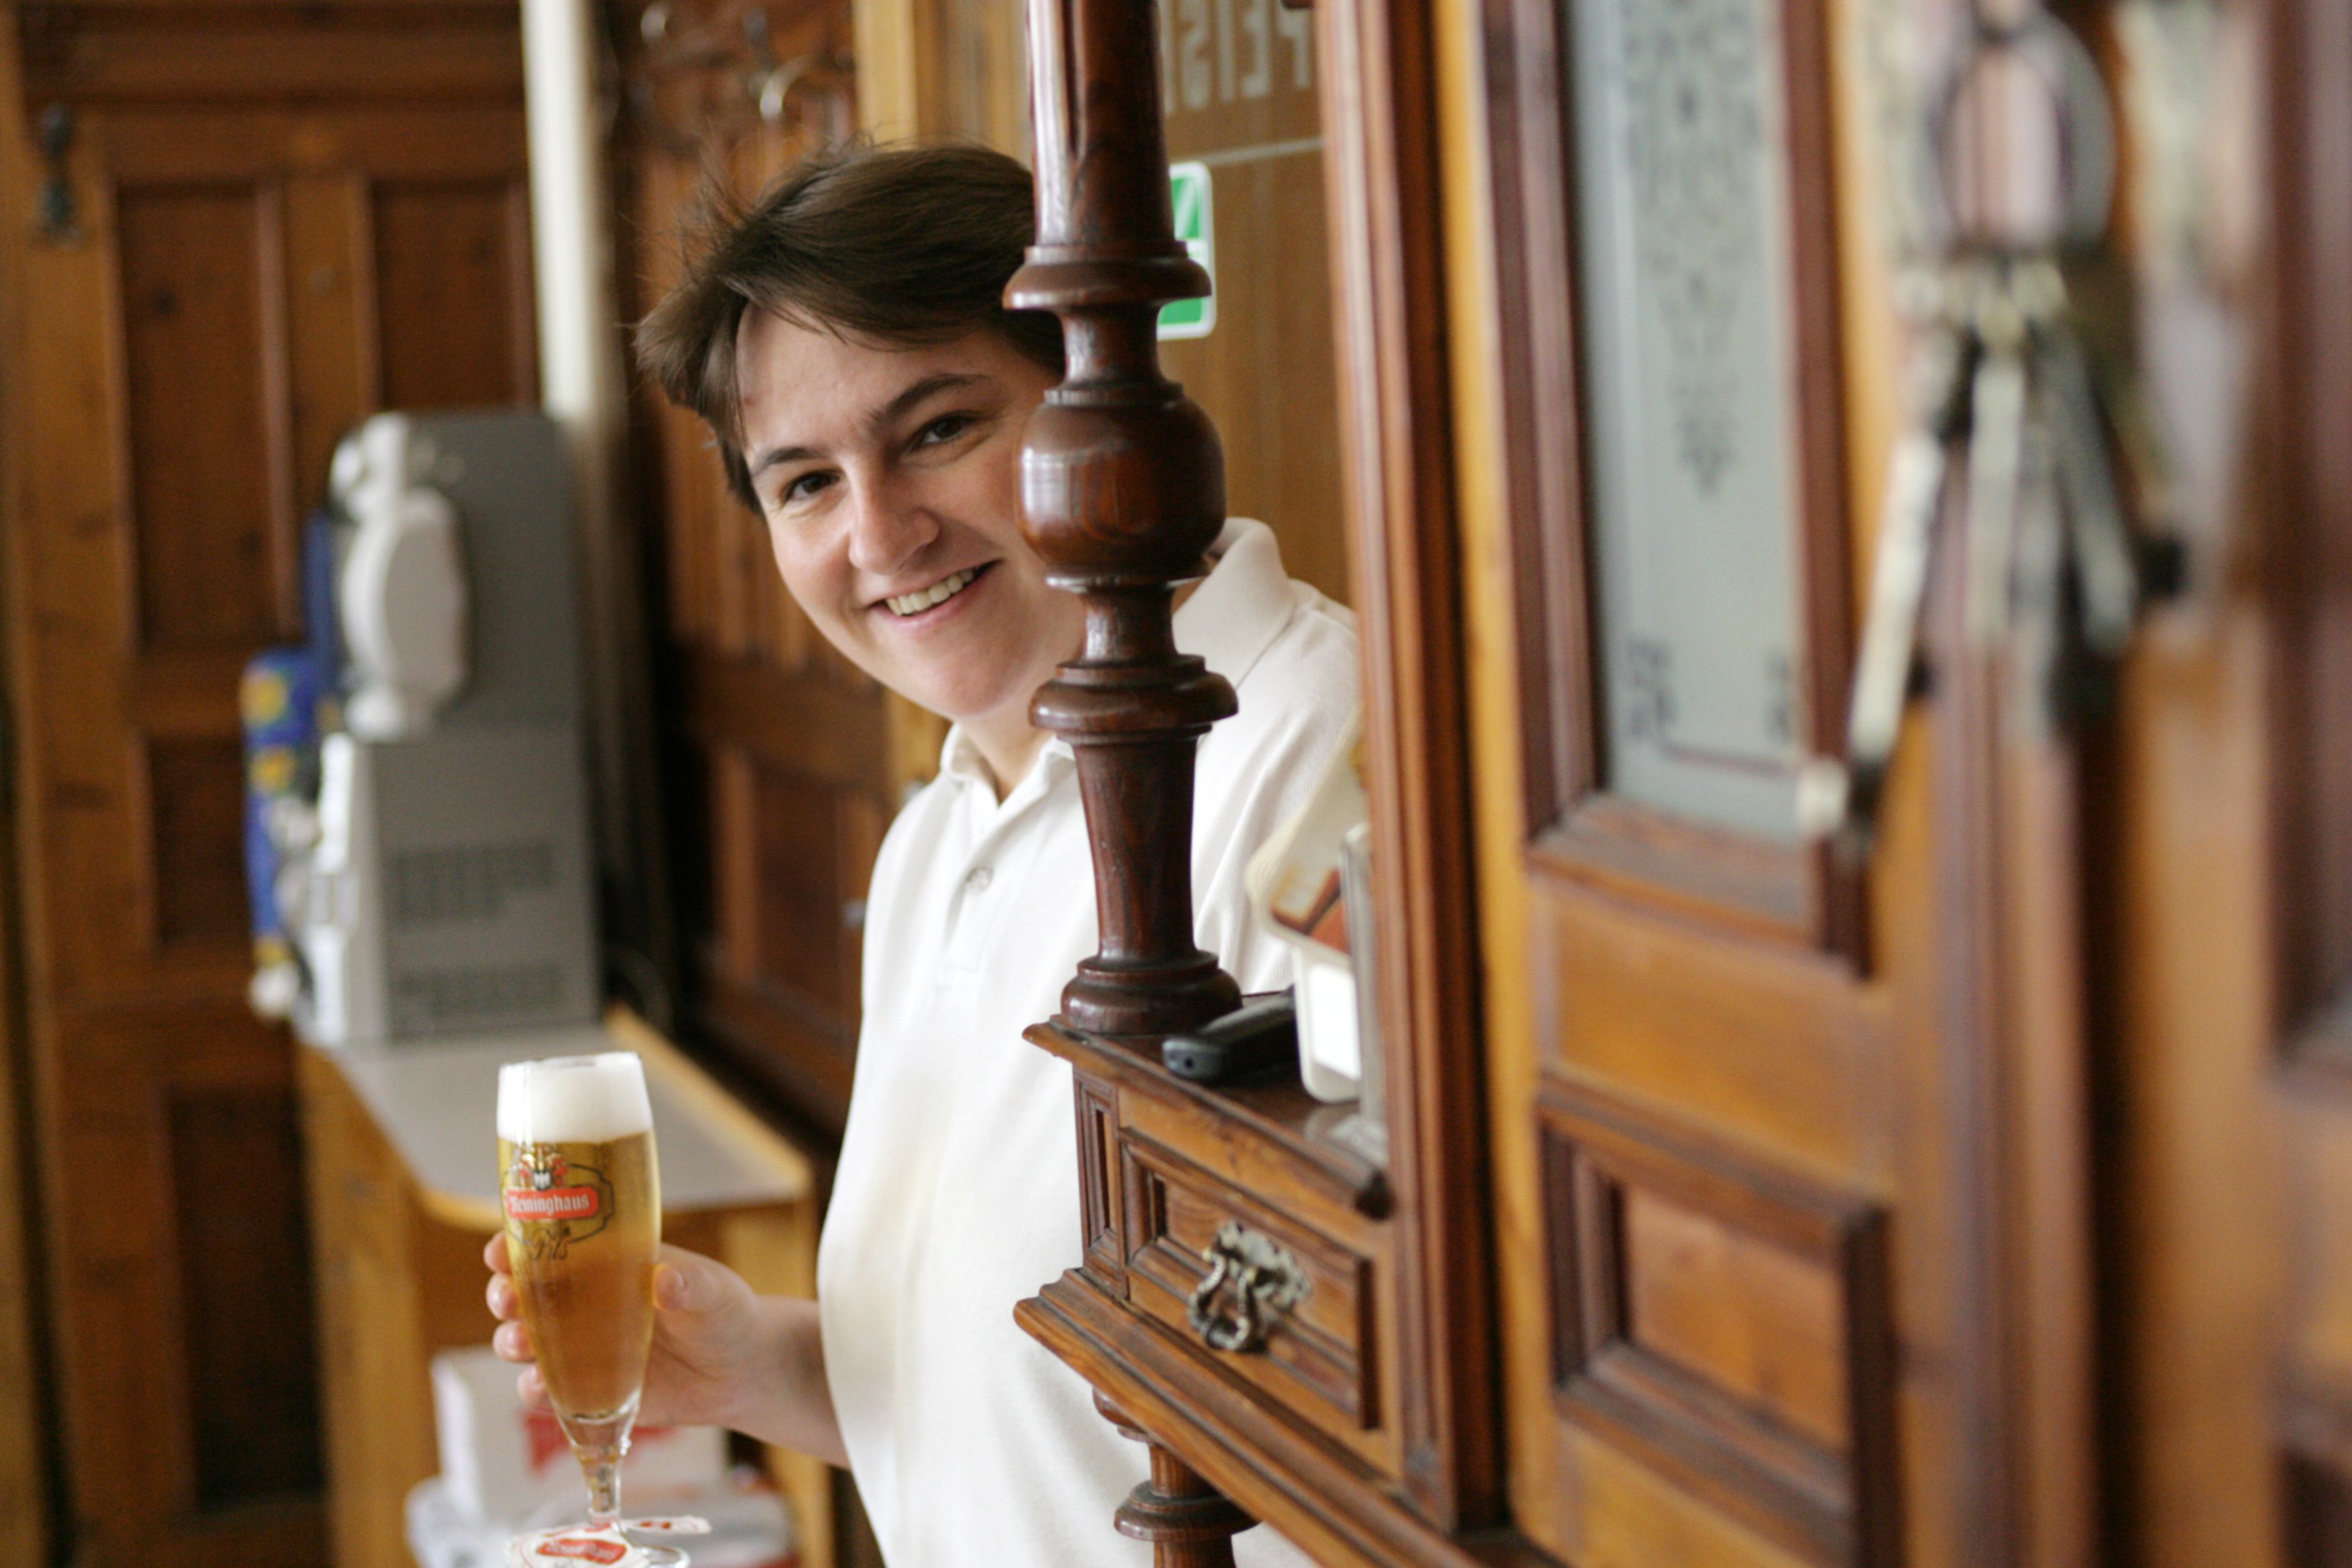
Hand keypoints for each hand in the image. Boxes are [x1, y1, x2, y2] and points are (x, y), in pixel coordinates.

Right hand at [484, 1235, 779, 1434]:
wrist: (742, 1373)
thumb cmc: (725, 1314)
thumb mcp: (713, 1292)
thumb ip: (690, 1283)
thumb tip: (665, 1279)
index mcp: (607, 1264)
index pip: (550, 1245)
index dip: (516, 1245)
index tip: (500, 1251)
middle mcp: (584, 1303)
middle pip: (524, 1293)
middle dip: (505, 1294)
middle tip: (508, 1300)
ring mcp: (582, 1348)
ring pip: (526, 1342)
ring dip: (512, 1342)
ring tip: (520, 1346)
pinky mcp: (588, 1390)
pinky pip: (548, 1391)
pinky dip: (536, 1391)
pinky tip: (540, 1389)